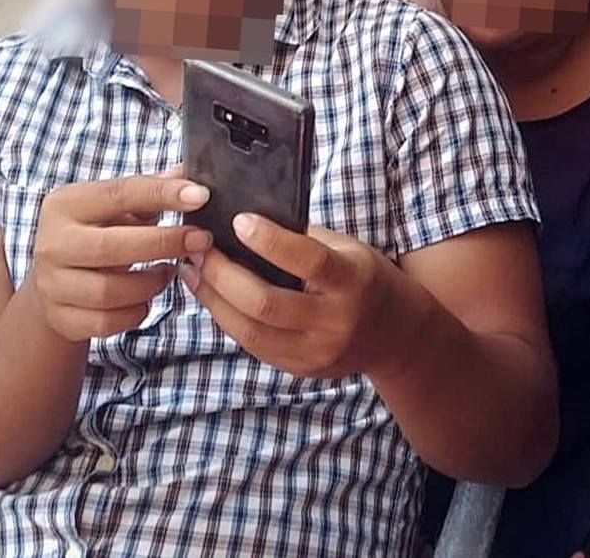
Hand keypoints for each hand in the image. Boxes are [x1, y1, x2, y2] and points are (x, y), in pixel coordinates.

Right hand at [30, 168, 211, 341]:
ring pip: (110, 290)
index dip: (162, 193)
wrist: (55, 283)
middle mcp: (52, 243)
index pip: (118, 193)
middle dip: (163, 243)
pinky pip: (108, 322)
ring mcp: (53, 284)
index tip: (200, 196)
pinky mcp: (61, 318)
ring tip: (170, 270)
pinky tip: (146, 298)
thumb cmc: (98, 234)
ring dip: (151, 282)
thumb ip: (153, 189)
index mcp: (65, 204)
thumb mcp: (119, 207)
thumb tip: (192, 173)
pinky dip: (136, 312)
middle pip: (111, 247)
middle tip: (200, 240)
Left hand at [179, 213, 410, 379]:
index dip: (269, 241)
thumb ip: (305, 239)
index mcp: (352, 282)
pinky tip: (213, 297)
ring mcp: (316, 352)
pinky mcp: (300, 369)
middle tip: (198, 248)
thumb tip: (248, 221)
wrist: (395, 333)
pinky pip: (253, 345)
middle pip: (265, 303)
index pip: (307, 261)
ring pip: (249, 330)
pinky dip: (227, 318)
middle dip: (222, 274)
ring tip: (193, 271)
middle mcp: (335, 322)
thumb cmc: (366, 278)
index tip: (238, 220)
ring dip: (213, 299)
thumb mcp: (349, 250)